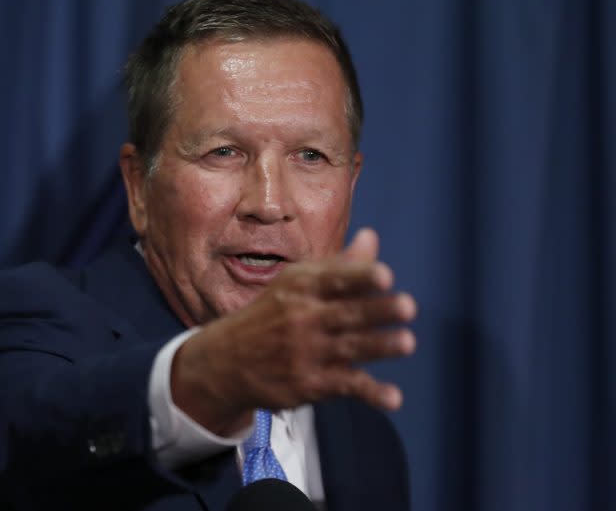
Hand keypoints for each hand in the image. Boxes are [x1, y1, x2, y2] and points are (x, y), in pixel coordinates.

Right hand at [170, 228, 416, 434]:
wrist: (226, 360)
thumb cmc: (271, 314)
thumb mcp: (297, 283)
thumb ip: (340, 265)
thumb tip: (372, 237)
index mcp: (302, 288)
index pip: (335, 279)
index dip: (360, 277)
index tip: (385, 275)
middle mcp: (303, 318)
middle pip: (346, 313)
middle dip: (377, 310)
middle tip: (408, 306)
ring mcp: (306, 353)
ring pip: (349, 348)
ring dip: (379, 346)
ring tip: (407, 342)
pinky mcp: (310, 384)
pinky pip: (345, 386)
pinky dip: (370, 393)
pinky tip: (394, 397)